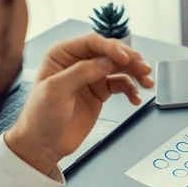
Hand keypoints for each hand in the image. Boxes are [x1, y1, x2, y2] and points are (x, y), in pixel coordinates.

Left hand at [5, 33, 153, 174]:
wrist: (43, 144)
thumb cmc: (40, 117)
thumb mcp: (56, 91)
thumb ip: (81, 73)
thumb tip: (105, 62)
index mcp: (62, 54)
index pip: (92, 42)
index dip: (111, 48)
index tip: (126, 58)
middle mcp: (78, 62)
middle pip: (110, 52)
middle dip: (130, 60)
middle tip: (144, 69)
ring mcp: (90, 77)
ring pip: (119, 67)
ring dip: (135, 74)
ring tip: (147, 83)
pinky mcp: (100, 92)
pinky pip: (121, 85)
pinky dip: (131, 90)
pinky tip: (136, 98)